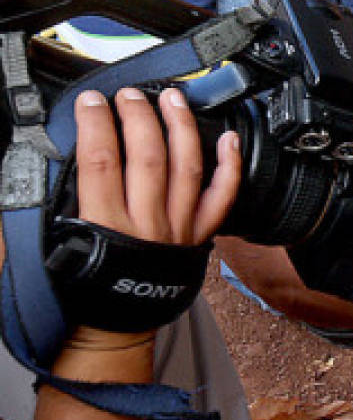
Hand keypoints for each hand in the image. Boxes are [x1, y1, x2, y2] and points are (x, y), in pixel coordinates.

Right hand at [54, 87, 241, 340]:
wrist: (116, 325)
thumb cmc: (83, 285)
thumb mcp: (55, 242)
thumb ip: (59, 200)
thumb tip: (57, 158)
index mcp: (105, 224)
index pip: (101, 160)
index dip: (96, 123)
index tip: (91, 101)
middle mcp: (146, 223)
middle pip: (147, 156)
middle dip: (138, 116)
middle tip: (129, 94)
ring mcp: (178, 227)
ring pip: (186, 166)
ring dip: (180, 126)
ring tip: (172, 98)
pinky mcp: (199, 234)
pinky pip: (222, 196)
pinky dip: (229, 166)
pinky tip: (230, 138)